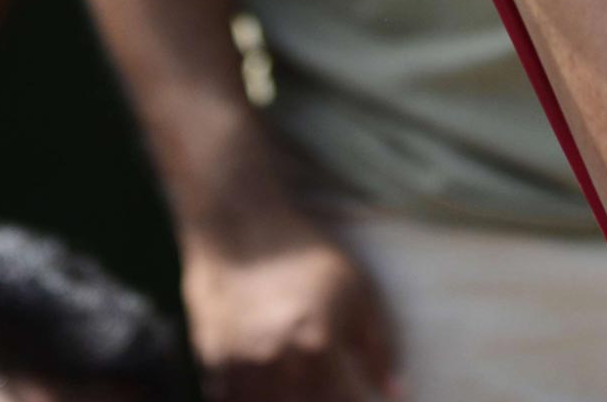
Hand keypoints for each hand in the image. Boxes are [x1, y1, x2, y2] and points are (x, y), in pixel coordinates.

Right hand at [182, 219, 399, 400]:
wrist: (237, 222)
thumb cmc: (304, 254)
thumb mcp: (357, 289)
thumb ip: (379, 347)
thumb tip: (396, 393)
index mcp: (318, 348)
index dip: (354, 401)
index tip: (353, 392)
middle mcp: (277, 364)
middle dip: (320, 400)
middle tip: (324, 385)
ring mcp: (239, 366)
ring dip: (285, 400)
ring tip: (292, 383)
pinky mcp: (210, 361)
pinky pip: (231, 399)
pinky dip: (248, 397)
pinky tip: (261, 384)